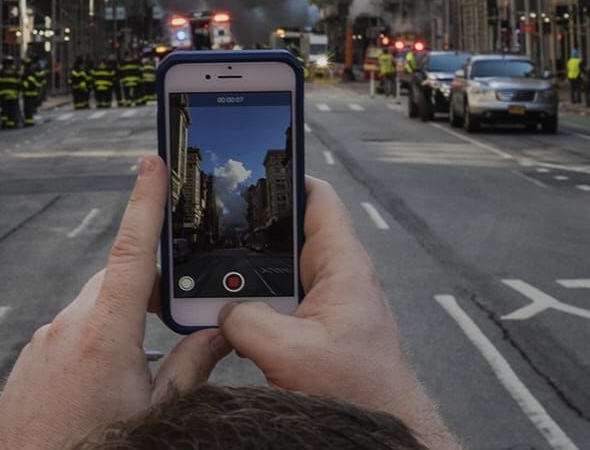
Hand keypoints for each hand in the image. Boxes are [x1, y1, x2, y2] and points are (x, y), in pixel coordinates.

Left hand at [0, 156, 231, 449]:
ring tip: (133, 377)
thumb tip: (224, 332)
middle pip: (115, 282)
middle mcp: (67, 328)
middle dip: (145, 291)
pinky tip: (99, 389)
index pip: (133, 250)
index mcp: (105, 334)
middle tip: (172, 320)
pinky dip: (89, 346)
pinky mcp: (27, 362)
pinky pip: (66, 336)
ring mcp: (41, 344)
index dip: (145, 201)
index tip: (152, 163)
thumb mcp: (159, 413)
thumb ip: (194, 366)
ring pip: (91, 311)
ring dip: (118, 325)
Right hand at [217, 177, 459, 449]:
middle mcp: (335, 279)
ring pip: (277, 276)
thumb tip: (222, 311)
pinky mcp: (315, 333)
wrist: (381, 433)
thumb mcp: (292, 353)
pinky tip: (224, 320)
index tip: (250, 166)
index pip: (318, 198)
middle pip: (287, 235)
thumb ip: (249, 321)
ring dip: (246, 279)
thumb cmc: (361, 394)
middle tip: (211, 224)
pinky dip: (251, 309)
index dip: (286, 176)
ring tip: (208, 276)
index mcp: (342, 266)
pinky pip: (277, 308)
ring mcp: (325, 307)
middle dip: (251, 232)